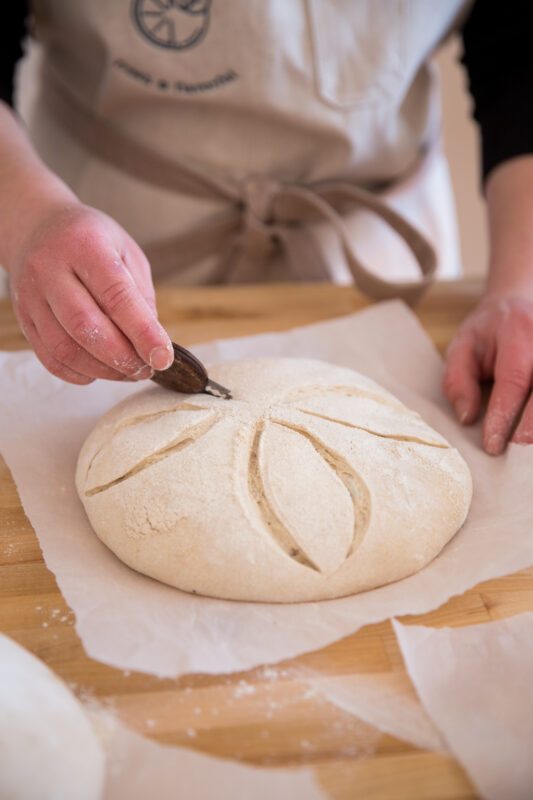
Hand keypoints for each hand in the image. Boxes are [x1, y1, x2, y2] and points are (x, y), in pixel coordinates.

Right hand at [9, 203, 173, 384]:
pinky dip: (80, 373)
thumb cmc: (91, 240)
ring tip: (129, 372)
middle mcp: (50, 268)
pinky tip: (101, 370)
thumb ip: (140, 295)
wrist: (37, 227)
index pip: (116, 296)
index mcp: (85, 245)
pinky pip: (50, 358)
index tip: (163, 358)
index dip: (142, 332)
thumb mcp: (126, 252)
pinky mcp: (23, 318)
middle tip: (147, 369)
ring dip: (103, 370)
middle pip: (85, 327)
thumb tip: (151, 343)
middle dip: (122, 358)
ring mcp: (31, 295)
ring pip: (65, 348)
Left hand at [442, 291, 532, 454]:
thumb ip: (458, 380)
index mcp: (518, 334)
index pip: (513, 381)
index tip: (493, 446)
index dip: (504, 416)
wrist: (524, 298)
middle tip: (516, 456)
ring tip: (528, 456)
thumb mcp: (463, 346)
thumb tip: (467, 417)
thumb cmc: (490, 330)